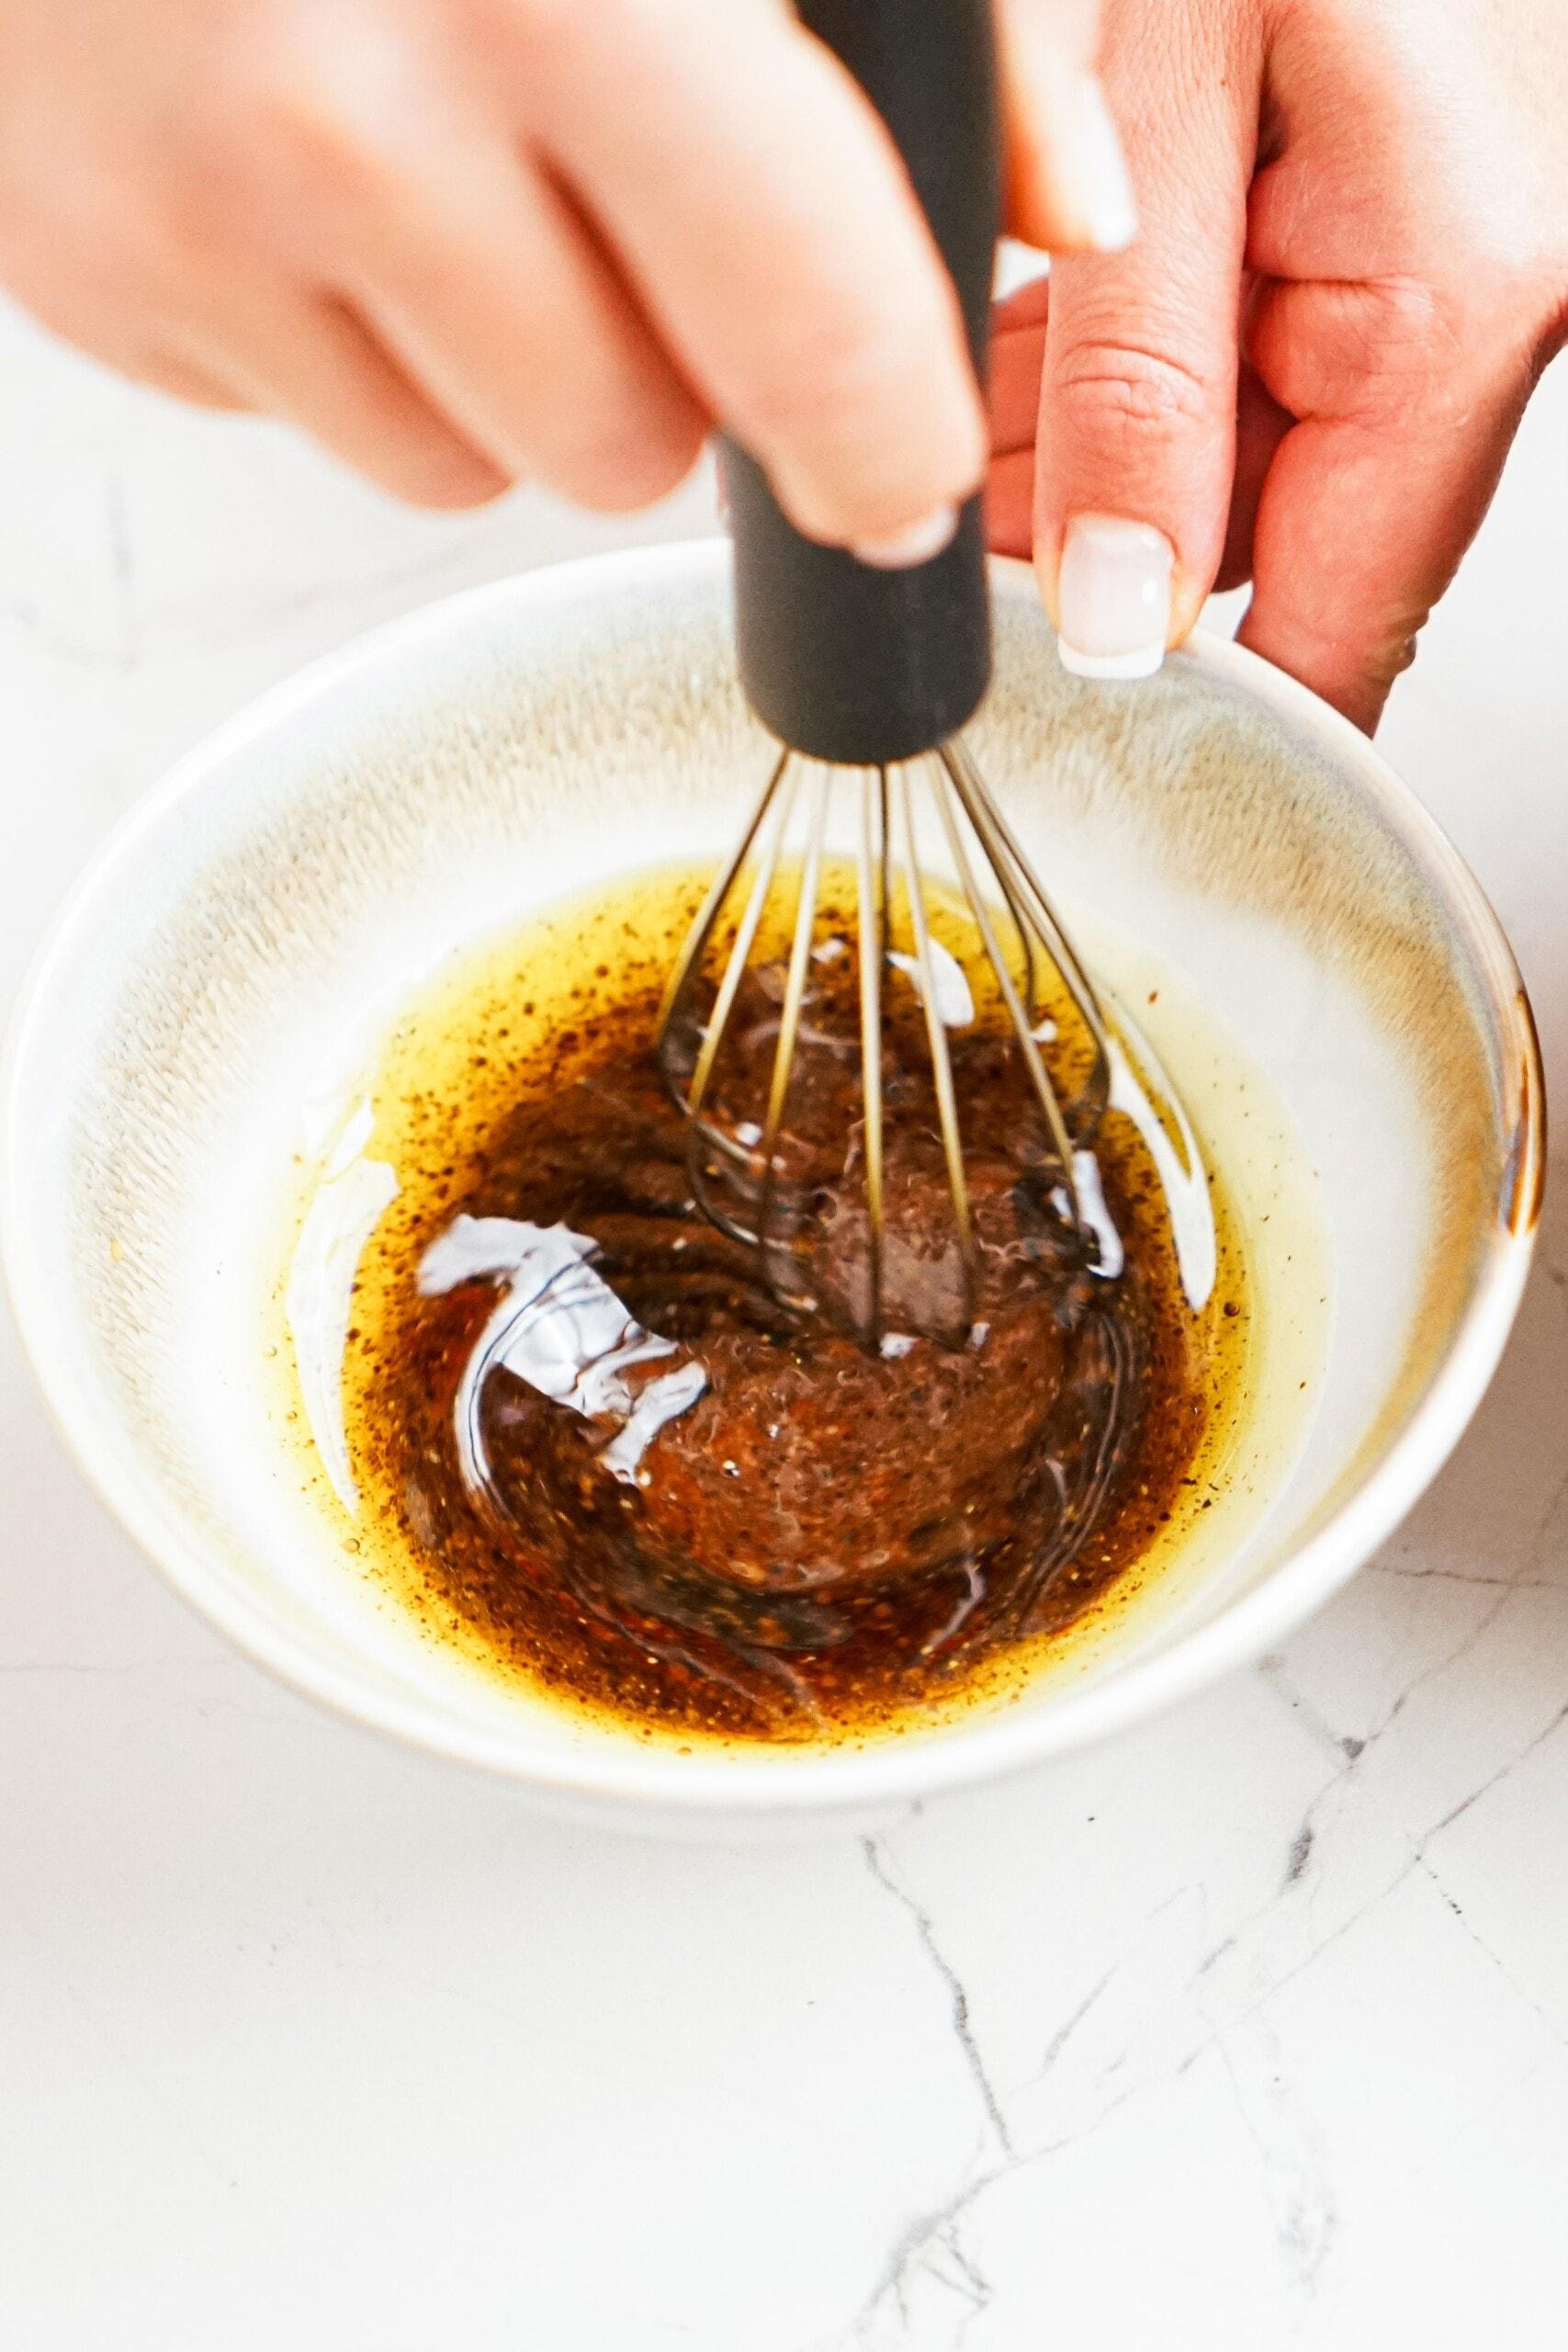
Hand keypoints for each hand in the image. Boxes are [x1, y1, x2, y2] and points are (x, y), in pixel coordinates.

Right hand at [0, 0, 1129, 561]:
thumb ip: (947, 20)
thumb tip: (1061, 213)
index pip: (809, 331)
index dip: (887, 440)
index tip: (900, 472)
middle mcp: (360, 112)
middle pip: (632, 451)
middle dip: (669, 367)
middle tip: (615, 193)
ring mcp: (198, 209)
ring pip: (473, 471)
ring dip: (508, 364)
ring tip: (454, 159)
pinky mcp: (91, 270)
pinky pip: (318, 424)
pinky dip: (355, 334)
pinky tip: (325, 172)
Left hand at [988, 0, 1567, 728]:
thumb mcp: (1152, 95)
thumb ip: (1133, 374)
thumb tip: (1113, 616)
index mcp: (1454, 299)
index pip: (1335, 636)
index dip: (1199, 723)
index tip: (1074, 760)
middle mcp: (1477, 299)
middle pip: (1266, 552)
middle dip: (1090, 555)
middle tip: (948, 519)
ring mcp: (1437, 267)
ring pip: (1236, 466)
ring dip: (1090, 457)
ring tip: (978, 390)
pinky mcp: (1382, 230)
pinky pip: (1244, 367)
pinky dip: (1120, 370)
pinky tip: (1035, 330)